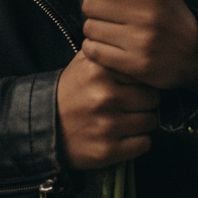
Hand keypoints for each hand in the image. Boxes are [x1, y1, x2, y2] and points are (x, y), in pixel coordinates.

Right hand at [56, 50, 159, 168]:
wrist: (45, 124)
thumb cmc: (72, 91)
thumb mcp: (83, 62)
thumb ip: (108, 51)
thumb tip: (137, 47)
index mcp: (100, 71)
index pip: (143, 73)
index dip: (141, 80)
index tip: (134, 85)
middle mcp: (105, 97)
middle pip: (153, 98)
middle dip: (145, 102)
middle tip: (132, 104)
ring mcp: (107, 126)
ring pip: (151, 122)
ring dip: (143, 122)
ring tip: (128, 119)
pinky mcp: (108, 151)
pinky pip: (145, 144)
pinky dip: (139, 142)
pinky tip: (126, 136)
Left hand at [80, 0, 197, 91]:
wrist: (197, 54)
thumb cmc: (168, 14)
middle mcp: (147, 13)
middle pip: (90, 4)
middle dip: (93, 8)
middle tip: (104, 12)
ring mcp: (141, 41)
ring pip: (89, 28)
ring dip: (94, 29)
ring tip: (108, 29)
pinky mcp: (136, 65)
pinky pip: (93, 51)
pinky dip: (94, 48)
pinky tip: (107, 45)